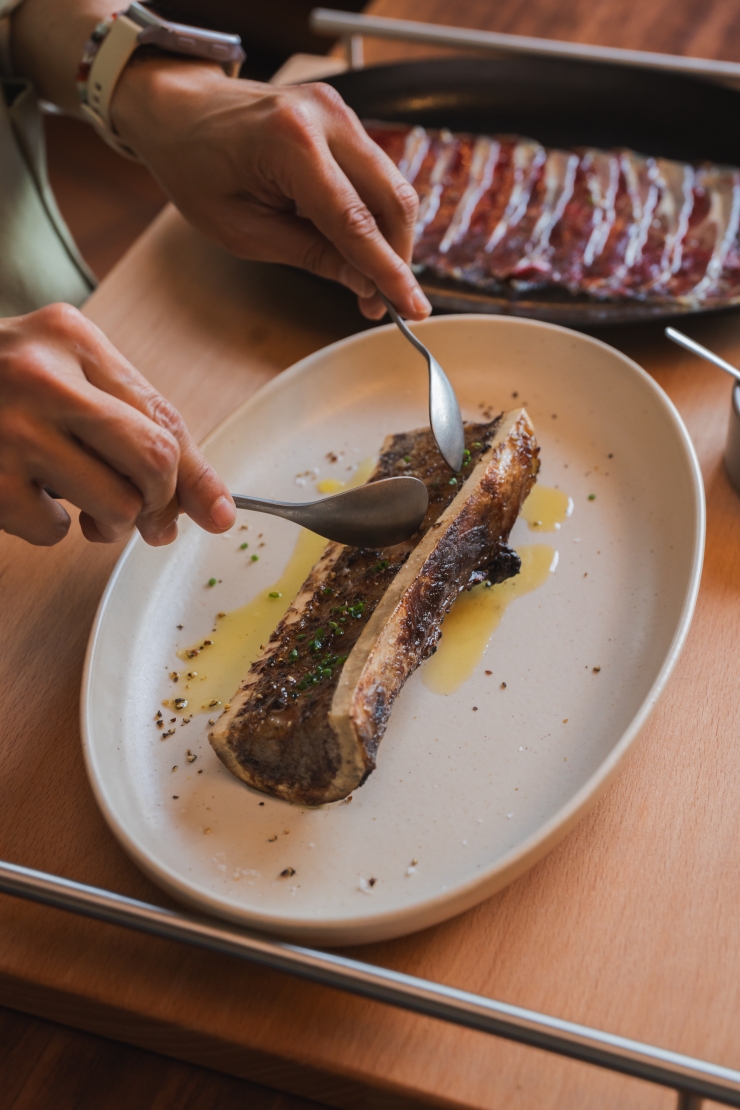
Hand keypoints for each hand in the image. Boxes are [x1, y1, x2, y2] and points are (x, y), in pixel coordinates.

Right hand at [0, 303, 234, 546]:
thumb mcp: (66, 381)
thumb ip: (137, 429)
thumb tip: (213, 511)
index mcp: (70, 338)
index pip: (163, 415)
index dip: (197, 475)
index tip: (216, 515)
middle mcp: (40, 376)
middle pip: (153, 459)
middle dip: (159, 501)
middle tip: (144, 515)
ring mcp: (7, 428)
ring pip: (114, 504)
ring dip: (108, 523)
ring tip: (81, 505)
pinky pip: (52, 531)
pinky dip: (50, 528)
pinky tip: (26, 495)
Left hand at [110, 62, 430, 321]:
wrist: (177, 110)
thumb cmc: (195, 167)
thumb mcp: (243, 231)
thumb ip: (311, 255)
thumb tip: (364, 283)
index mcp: (291, 144)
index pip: (357, 222)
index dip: (389, 272)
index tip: (413, 309)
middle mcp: (325, 117)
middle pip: (393, 200)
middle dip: (396, 258)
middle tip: (384, 303)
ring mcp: (338, 111)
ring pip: (392, 187)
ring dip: (389, 238)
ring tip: (369, 281)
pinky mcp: (342, 117)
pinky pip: (375, 174)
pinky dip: (375, 214)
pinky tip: (357, 245)